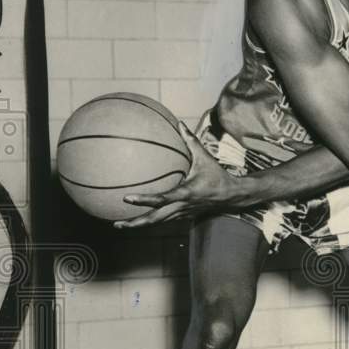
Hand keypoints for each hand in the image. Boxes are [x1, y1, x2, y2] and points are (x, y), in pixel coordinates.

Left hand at [113, 123, 238, 228]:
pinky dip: (151, 220)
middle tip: (117, 224)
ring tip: (121, 224)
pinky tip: (139, 218)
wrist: (231, 196)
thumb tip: (180, 123)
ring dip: (141, 225)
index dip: (144, 200)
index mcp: (185, 193)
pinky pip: (165, 220)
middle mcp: (182, 206)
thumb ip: (191, 141)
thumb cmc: (217, 175)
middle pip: (156, 219)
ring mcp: (182, 213)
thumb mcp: (205, 157)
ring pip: (159, 223)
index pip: (161, 199)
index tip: (127, 198)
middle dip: (136, 223)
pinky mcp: (184, 216)